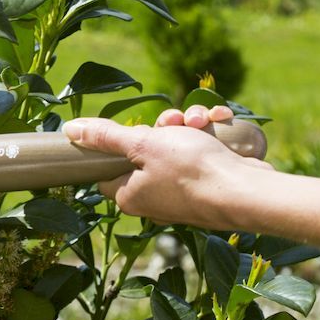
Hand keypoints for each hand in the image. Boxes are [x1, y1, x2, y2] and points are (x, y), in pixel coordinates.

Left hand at [62, 106, 270, 227]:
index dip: (117, 145)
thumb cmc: (191, 170)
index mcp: (130, 195)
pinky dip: (209, 135)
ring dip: (188, 126)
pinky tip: (218, 123)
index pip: (107, 170)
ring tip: (201, 121)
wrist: (247, 192)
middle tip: (174, 120)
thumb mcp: (142, 145)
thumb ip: (106, 137)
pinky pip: (201, 153)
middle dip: (161, 127)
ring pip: (176, 147)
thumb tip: (71, 130)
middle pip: (145, 152)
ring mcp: (184, 193)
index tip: (132, 130)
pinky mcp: (209, 184)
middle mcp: (154, 199)